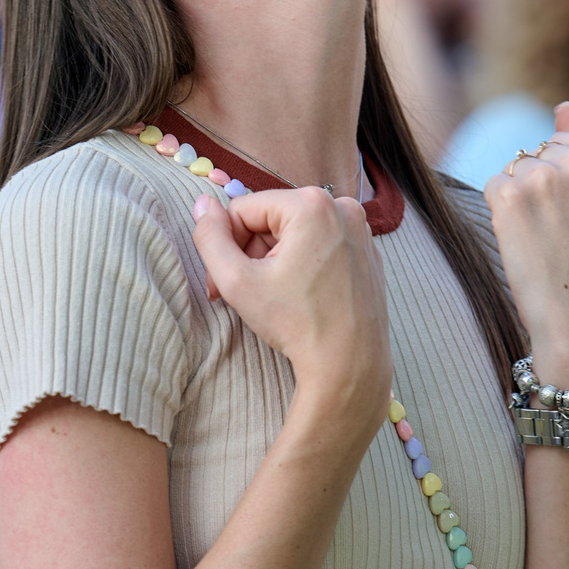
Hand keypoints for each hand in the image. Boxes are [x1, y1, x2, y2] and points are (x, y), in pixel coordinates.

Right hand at [191, 186, 390, 436]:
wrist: (350, 364)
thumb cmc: (297, 323)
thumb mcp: (237, 281)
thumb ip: (209, 238)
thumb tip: (202, 204)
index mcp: (310, 204)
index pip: (242, 210)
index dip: (225, 245)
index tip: (221, 283)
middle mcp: (341, 207)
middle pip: (270, 220)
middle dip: (251, 254)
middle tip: (244, 294)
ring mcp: (358, 230)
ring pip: (294, 233)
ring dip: (274, 260)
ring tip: (274, 297)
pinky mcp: (366, 252)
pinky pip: (320, 246)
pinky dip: (303, 265)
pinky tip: (300, 296)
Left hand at [484, 102, 568, 383]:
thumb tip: (562, 106)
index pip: (564, 144)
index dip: (564, 185)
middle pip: (536, 153)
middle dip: (539, 189)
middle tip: (560, 233)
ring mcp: (544, 174)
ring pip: (514, 170)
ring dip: (519, 201)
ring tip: (543, 239)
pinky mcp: (510, 193)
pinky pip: (494, 187)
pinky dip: (502, 215)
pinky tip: (524, 241)